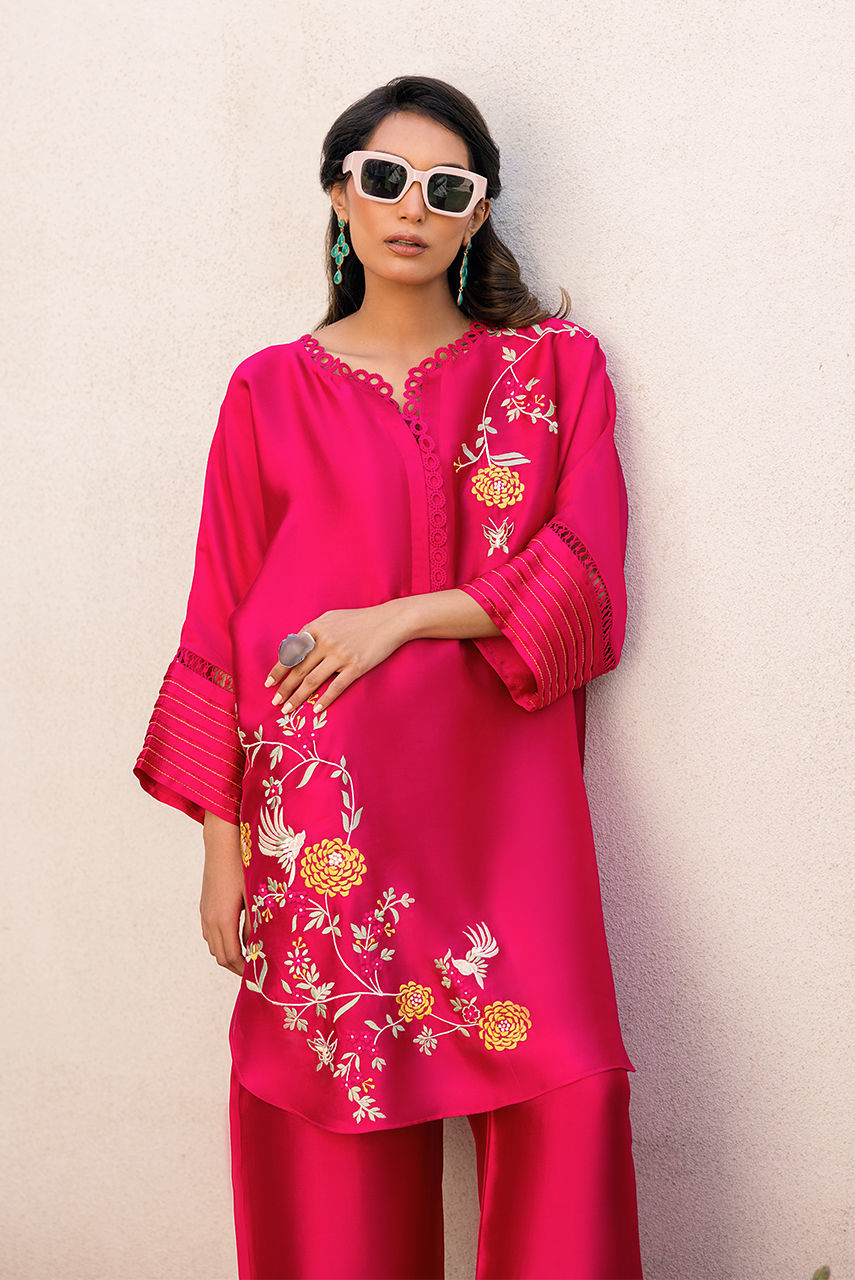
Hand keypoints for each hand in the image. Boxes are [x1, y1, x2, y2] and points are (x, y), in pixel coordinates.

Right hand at [200, 812, 247, 975]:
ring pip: (214, 945)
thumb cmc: (241, 865)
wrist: (221, 842)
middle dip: (237, 966)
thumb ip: (256, 922)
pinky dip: (222, 942)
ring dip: (228, 954)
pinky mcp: (205, 905)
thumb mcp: (254, 895)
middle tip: (255, 971)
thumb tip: (262, 946)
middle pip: (220, 956)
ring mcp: (205, 913)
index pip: (232, 957)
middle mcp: (210, 920)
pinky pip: (210, 933)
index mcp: (223, 920)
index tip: (258, 975)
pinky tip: (237, 936)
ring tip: (248, 956)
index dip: (244, 970)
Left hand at [265, 600, 410, 714]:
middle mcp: (325, 641)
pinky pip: (336, 687)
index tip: (269, 683)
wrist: (389, 621)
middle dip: (284, 688)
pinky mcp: (356, 667)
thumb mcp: (331, 618)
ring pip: (313, 681)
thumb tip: (295, 649)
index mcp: (316, 628)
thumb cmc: (359, 620)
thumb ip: (313, 632)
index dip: (279, 669)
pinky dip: (325, 700)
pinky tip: (316, 710)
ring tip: (287, 709)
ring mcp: (340, 655)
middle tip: (275, 702)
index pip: (291, 652)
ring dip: (298, 697)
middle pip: (299, 670)